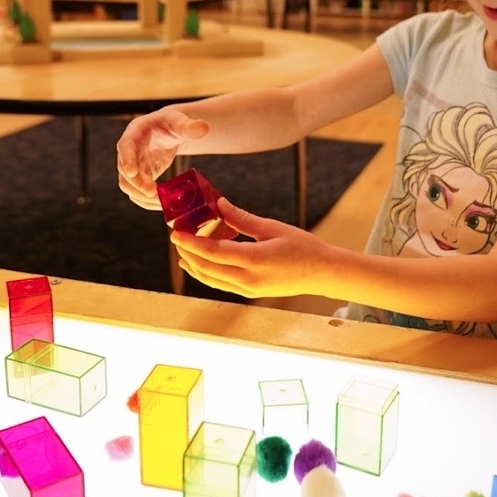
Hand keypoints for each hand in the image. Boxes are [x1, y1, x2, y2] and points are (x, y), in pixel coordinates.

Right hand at [116, 108, 209, 209]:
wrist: (170, 130)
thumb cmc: (172, 122)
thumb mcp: (179, 121)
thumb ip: (189, 125)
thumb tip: (204, 128)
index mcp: (135, 132)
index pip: (125, 146)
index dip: (127, 159)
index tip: (132, 172)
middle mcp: (128, 150)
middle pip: (124, 170)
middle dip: (137, 183)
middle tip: (154, 194)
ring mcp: (132, 164)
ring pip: (127, 185)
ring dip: (141, 196)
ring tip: (161, 203)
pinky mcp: (140, 176)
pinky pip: (137, 191)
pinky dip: (146, 200)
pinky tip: (161, 205)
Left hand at [171, 197, 333, 298]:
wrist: (321, 273)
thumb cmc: (303, 247)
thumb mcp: (272, 227)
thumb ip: (242, 218)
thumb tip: (219, 204)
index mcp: (255, 259)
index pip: (213, 252)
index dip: (191, 242)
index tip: (175, 232)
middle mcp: (248, 279)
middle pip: (206, 267)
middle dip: (187, 251)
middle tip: (176, 235)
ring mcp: (248, 289)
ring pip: (210, 279)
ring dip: (193, 263)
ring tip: (183, 247)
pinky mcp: (249, 293)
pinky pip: (219, 284)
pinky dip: (205, 273)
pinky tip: (197, 263)